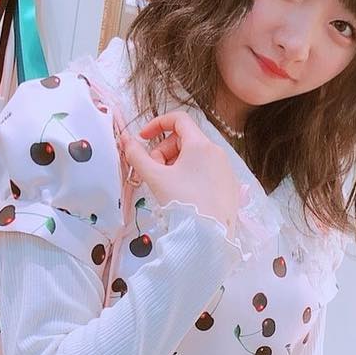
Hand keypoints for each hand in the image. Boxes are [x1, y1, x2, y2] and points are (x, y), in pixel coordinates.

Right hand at [121, 111, 243, 236]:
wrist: (210, 235)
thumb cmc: (184, 203)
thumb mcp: (155, 177)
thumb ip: (136, 155)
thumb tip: (125, 140)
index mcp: (201, 145)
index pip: (178, 119)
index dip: (157, 124)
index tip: (144, 139)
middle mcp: (217, 153)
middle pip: (185, 140)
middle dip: (164, 151)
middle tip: (154, 171)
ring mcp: (226, 170)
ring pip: (195, 157)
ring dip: (176, 164)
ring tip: (167, 185)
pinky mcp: (230, 186)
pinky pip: (207, 171)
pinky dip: (191, 175)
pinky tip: (184, 194)